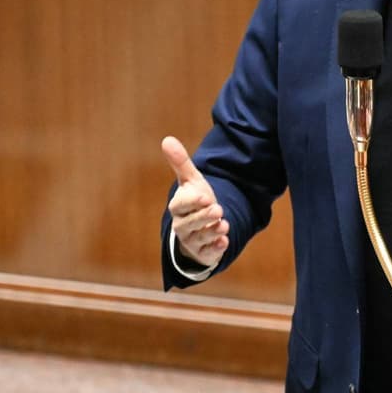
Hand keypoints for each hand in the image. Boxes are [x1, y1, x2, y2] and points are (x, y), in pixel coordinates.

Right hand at [164, 136, 228, 269]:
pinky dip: (216, 249)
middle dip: (204, 217)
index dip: (192, 202)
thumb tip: (167, 139)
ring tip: (224, 225)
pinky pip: (207, 253)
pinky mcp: (203, 252)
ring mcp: (192, 240)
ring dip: (212, 232)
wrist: (200, 225)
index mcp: (178, 207)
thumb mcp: (191, 180)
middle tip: (218, 209)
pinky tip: (224, 242)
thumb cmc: (195, 199)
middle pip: (191, 223)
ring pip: (200, 238)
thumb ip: (181, 163)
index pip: (181, 205)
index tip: (205, 196)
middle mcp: (182, 225)